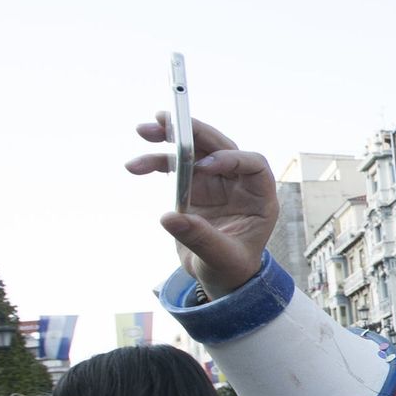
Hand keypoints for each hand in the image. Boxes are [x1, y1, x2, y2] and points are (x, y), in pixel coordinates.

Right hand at [127, 113, 279, 296]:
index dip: (230, 159)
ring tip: (142, 131)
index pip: (253, 165)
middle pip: (221, 146)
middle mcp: (239, 183)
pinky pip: (176, 166)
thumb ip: (200, 238)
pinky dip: (156, 162)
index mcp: (259, 197)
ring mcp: (216, 181)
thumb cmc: (231, 267)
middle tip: (165, 120)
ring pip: (195, 150)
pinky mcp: (194, 186)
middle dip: (194, 132)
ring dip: (169, 139)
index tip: (203, 167)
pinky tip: (135, 165)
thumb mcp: (221, 258)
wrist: (219, 274)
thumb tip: (169, 218)